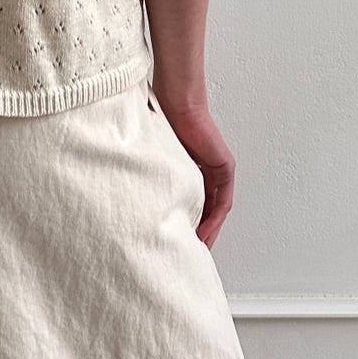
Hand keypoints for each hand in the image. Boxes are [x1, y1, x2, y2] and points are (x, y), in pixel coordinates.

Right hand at [155, 86, 235, 248]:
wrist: (176, 104)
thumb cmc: (161, 123)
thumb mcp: (156, 158)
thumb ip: (155, 175)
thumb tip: (131, 195)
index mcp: (190, 170)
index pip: (193, 205)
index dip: (186, 226)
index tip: (176, 243)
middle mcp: (207, 172)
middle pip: (206, 211)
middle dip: (198, 234)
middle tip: (187, 254)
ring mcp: (219, 170)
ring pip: (216, 209)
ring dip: (208, 231)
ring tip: (196, 250)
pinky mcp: (225, 168)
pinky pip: (223, 201)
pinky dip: (214, 219)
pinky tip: (203, 233)